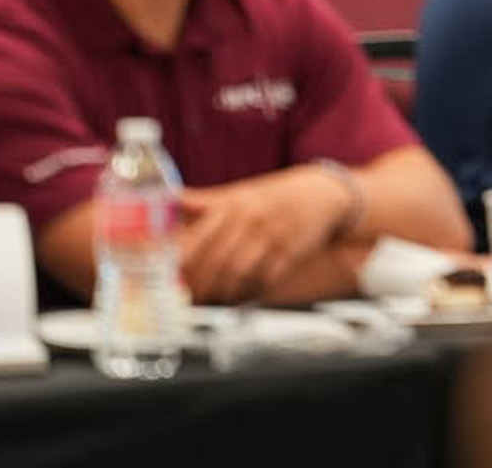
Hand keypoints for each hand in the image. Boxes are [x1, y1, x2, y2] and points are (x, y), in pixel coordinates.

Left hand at [177, 168, 353, 303]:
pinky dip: (249, 292)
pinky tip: (239, 297)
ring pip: (237, 273)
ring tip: (209, 299)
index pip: (199, 236)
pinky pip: (264, 280)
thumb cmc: (276, 195)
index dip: (180, 261)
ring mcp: (272, 236)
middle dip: (197, 283)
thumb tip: (169, 199)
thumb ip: (205, 201)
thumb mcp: (241, 192)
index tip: (167, 276)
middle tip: (186, 296)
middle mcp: (251, 219)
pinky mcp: (291, 253)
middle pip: (215, 260)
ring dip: (220, 291)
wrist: (324, 193)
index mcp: (234, 204)